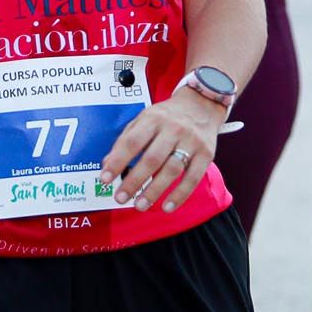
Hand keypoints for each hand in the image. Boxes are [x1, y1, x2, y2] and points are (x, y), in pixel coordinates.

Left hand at [100, 88, 222, 211]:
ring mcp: (191, 142)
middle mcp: (173, 129)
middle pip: (152, 158)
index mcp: (153, 119)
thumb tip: (107, 164)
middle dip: (134, 181)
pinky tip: (167, 207)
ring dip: (154, 191)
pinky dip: (180, 195)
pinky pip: (193, 178)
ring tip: (140, 205)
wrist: (202, 104)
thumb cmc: (167, 116)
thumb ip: (126, 139)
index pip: (132, 141)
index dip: (117, 161)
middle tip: (120, 198)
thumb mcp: (145, 119)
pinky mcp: (206, 154)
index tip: (105, 179)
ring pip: (172, 170)